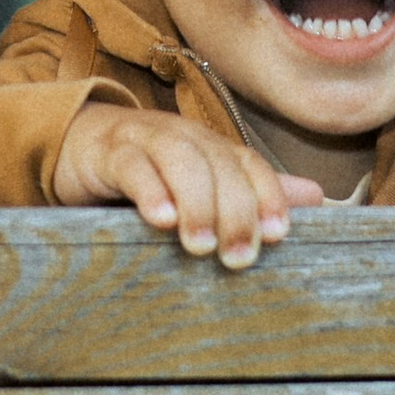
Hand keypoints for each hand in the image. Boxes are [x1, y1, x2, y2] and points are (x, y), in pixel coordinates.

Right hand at [53, 101, 322, 266]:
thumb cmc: (149, 173)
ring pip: (180, 159)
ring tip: (200, 244)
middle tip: (237, 257)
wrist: (78, 144)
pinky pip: (132, 164)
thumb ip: (251, 191)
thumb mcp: (202, 183)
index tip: (278, 236)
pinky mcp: (108, 151)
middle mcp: (184, 137)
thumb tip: (316, 197)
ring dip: (197, 201)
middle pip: (219, 163)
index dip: (268, 195)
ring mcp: (145, 139)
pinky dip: (149, 189)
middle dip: (235, 209)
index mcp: (211, 146)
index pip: (250, 163)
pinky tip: (160, 220)